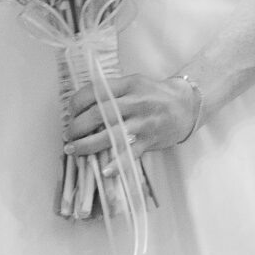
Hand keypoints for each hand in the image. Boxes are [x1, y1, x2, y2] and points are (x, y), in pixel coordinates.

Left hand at [58, 70, 202, 161]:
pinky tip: (105, 171)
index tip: (70, 111)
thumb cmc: (155, 94)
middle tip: (68, 134)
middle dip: (78, 126)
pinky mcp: (150, 140)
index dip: (77, 102)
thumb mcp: (135, 83)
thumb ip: (112, 91)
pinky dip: (116, 163)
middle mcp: (135, 102)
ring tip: (73, 150)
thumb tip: (82, 106)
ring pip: (110, 135)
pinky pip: (130, 153)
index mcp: (129, 85)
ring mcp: (143, 123)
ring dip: (87, 145)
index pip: (96, 91)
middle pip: (99, 114)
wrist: (186, 105)